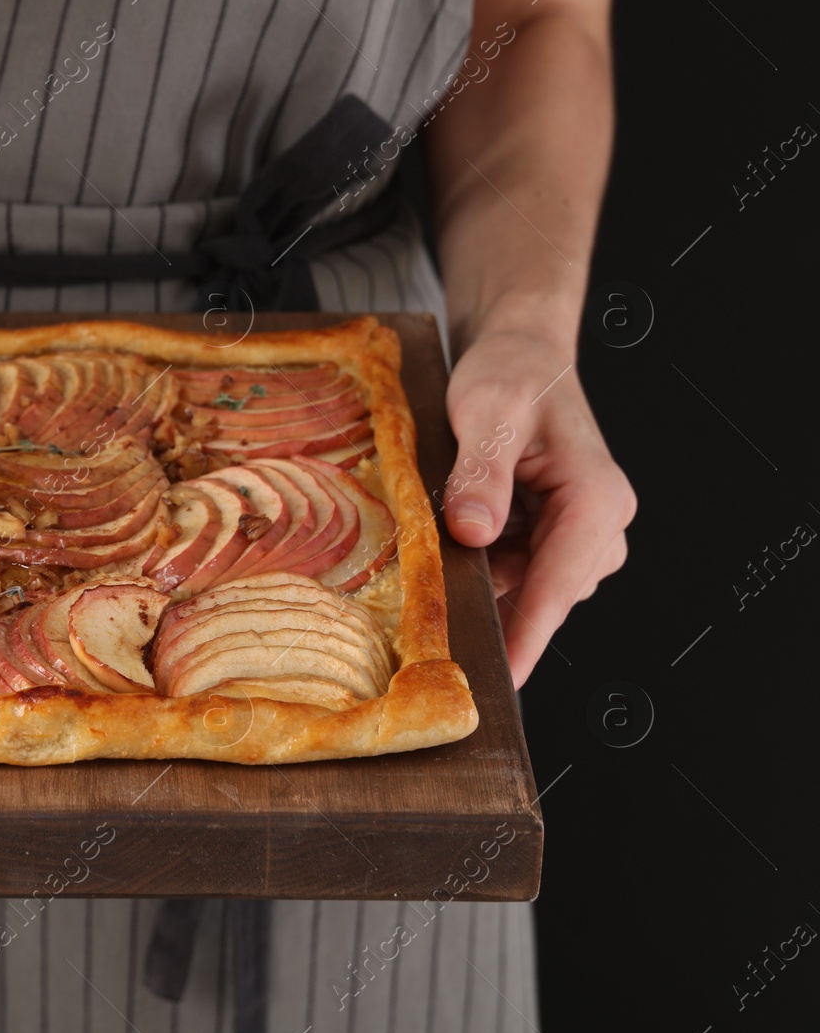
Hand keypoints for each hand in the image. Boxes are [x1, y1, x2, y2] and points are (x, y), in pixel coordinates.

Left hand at [441, 333, 636, 687]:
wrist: (520, 352)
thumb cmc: (511, 372)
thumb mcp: (488, 411)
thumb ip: (481, 473)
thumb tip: (474, 532)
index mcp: (596, 499)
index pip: (558, 585)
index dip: (528, 636)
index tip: (504, 680)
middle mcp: (599, 526)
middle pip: (543, 596)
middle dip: (495, 615)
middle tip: (434, 636)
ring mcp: (577, 535)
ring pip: (525, 588)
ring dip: (483, 587)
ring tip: (434, 575)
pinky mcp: (551, 536)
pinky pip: (515, 572)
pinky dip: (482, 570)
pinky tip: (449, 555)